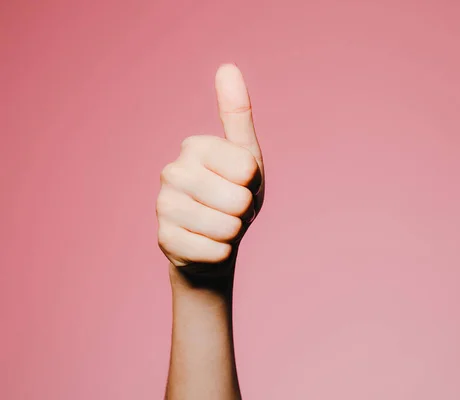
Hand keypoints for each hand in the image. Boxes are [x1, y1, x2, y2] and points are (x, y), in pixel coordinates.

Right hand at [156, 64, 263, 281]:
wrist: (214, 239)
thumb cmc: (233, 193)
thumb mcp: (245, 156)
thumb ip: (237, 114)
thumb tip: (227, 66)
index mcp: (195, 146)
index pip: (248, 169)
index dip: (253, 183)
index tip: (240, 184)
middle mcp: (172, 171)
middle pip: (239, 200)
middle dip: (244, 211)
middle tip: (231, 209)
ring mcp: (164, 207)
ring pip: (227, 228)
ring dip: (234, 233)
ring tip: (221, 225)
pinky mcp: (163, 240)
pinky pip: (214, 252)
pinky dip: (221, 253)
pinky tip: (208, 244)